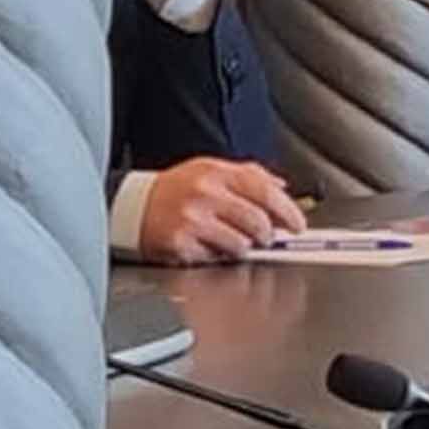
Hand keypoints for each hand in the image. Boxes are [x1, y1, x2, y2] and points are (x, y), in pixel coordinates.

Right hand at [138, 156, 306, 264]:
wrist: (131, 206)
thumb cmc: (175, 189)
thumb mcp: (212, 169)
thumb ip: (250, 175)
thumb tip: (283, 187)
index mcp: (218, 173)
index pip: (266, 191)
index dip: (288, 211)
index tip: (298, 225)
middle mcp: (206, 195)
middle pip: (257, 221)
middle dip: (268, 234)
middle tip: (267, 238)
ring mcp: (192, 220)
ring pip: (240, 244)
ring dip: (244, 247)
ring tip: (234, 240)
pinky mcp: (180, 244)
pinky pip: (215, 258)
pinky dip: (219, 256)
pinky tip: (210, 246)